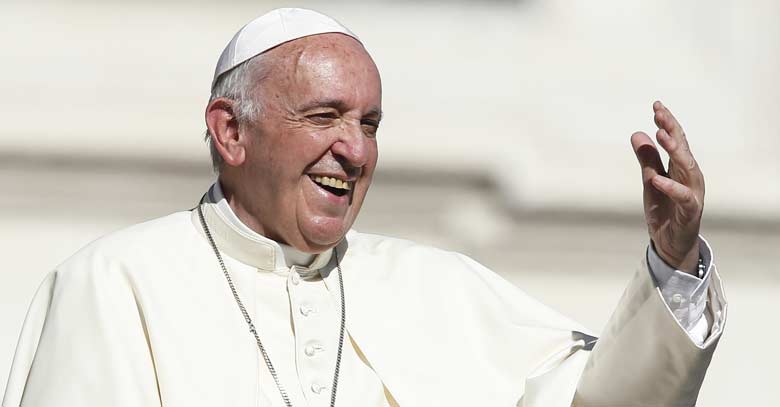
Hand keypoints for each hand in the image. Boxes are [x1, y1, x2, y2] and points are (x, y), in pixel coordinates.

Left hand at [631, 101, 703, 274]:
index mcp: (681, 167)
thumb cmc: (665, 210)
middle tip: (659, 112)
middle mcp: (690, 177)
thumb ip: (647, 159)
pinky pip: (682, 197)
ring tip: (661, 135)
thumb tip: (637, 133)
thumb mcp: (650, 181)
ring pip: (686, 168)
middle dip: (671, 129)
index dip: (667, 122)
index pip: (676, 140)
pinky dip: (670, 187)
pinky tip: (656, 179)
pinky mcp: (690, 211)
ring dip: (675, 151)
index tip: (656, 105)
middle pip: (682, 148)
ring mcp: (692, 193)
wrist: (671, 243)